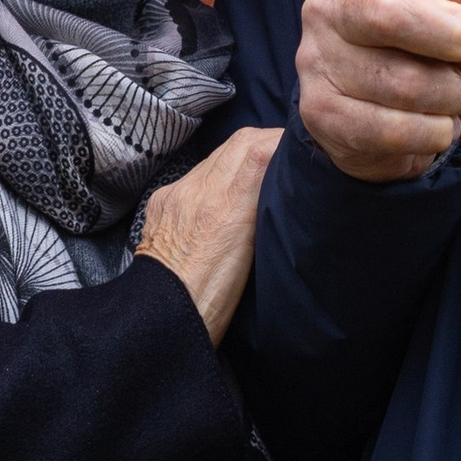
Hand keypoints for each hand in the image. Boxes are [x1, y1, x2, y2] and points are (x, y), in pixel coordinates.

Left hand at [133, 122, 281, 344]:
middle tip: (288, 151)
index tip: (301, 147)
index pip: (259, 148)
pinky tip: (227, 188)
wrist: (160, 320)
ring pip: (219, 154)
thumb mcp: (254, 260)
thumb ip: (264, 214)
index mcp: (227, 209)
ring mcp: (177, 193)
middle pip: (241, 141)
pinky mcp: (162, 201)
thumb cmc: (214, 304)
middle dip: (268, 140)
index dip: (284, 140)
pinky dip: (218, 171)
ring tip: (264, 167)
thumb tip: (281, 185)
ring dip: (244, 153)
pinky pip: (196, 172)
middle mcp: (199, 192)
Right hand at [296, 0, 460, 184]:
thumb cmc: (420, 34)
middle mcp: (326, 6)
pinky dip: (431, 132)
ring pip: (398, 82)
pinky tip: (440, 124)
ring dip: (452, 94)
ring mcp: (316, 60)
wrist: (373, 110)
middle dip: (451, 37)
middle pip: (389, 14)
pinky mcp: (320, 114)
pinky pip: (388, 129)